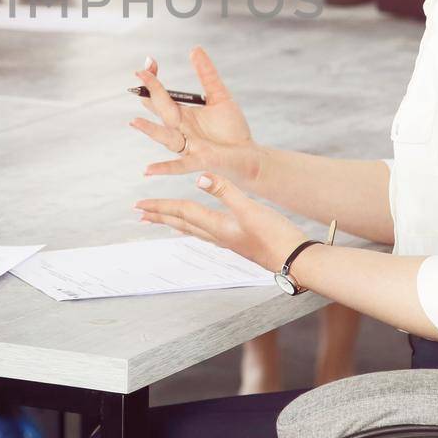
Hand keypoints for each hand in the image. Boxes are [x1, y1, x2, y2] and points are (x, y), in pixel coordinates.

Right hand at [130, 46, 261, 181]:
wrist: (249, 155)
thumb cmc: (232, 129)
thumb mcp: (220, 96)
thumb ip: (207, 74)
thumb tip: (194, 49)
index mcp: (182, 114)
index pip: (161, 95)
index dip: (154, 79)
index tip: (148, 62)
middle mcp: (180, 129)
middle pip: (162, 110)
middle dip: (152, 93)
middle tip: (141, 75)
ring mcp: (188, 145)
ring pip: (165, 137)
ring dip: (150, 130)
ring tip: (133, 122)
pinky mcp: (199, 160)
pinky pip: (178, 164)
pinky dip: (163, 167)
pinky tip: (147, 170)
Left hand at [137, 173, 304, 273]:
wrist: (297, 261)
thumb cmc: (276, 236)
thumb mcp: (250, 208)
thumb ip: (225, 191)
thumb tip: (199, 177)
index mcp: (218, 226)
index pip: (182, 212)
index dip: (160, 206)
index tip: (139, 205)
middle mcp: (219, 235)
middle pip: (182, 223)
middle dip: (160, 217)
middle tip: (140, 215)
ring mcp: (229, 241)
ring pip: (194, 230)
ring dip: (175, 223)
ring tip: (162, 221)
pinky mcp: (240, 243)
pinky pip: (209, 234)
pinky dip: (197, 228)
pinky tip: (201, 228)